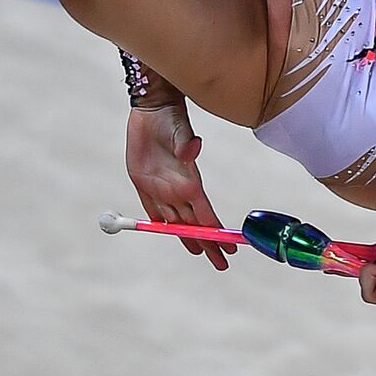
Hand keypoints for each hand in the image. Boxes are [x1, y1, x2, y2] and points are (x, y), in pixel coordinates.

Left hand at [125, 100, 235, 269]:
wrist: (152, 110)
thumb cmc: (170, 118)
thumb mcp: (179, 130)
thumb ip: (186, 143)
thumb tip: (192, 149)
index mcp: (189, 182)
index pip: (206, 215)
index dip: (216, 233)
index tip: (230, 247)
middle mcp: (178, 190)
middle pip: (195, 224)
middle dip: (210, 245)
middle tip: (222, 264)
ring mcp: (162, 189)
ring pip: (177, 221)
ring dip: (189, 237)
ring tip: (200, 252)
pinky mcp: (145, 184)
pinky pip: (154, 210)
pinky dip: (161, 224)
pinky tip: (168, 231)